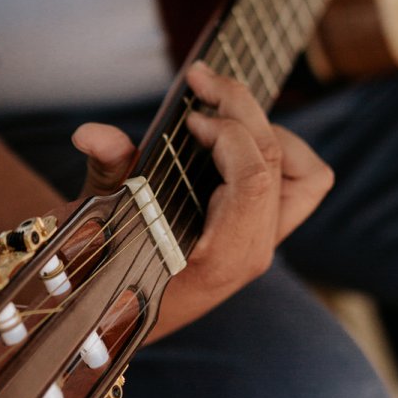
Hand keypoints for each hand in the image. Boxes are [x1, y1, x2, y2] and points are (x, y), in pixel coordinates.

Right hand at [71, 62, 332, 339]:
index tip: (188, 117)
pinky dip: (284, 151)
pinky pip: (305, 183)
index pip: (253, 178)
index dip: (227, 132)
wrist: (123, 315)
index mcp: (221, 254)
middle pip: (275, 159)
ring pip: (304, 170)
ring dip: (267, 129)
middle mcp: (254, 250)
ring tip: (223, 114)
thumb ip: (107, 171)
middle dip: (240, 107)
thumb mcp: (103, 217)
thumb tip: (91, 133)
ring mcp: (267, 242)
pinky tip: (241, 138)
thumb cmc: (109, 263)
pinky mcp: (270, 231)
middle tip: (202, 81)